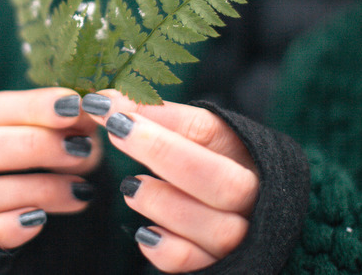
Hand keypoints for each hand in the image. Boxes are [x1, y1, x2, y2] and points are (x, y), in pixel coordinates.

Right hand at [0, 88, 101, 248]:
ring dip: (35, 189)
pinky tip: (41, 219)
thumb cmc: (48, 160)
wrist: (38, 212)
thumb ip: (72, 124)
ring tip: (82, 190)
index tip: (73, 106)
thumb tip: (89, 112)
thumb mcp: (62, 136)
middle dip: (29, 145)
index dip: (30, 106)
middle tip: (79, 148)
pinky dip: (9, 227)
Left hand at [82, 89, 257, 272]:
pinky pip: (200, 266)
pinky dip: (170, 251)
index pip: (207, 131)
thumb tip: (107, 102)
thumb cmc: (214, 166)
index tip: (111, 104)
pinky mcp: (222, 267)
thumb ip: (160, 119)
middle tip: (118, 130)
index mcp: (248, 154)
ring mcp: (243, 238)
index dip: (160, 117)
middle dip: (165, 152)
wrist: (250, 218)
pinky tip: (145, 234)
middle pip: (222, 182)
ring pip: (216, 229)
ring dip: (166, 205)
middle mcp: (254, 197)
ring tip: (131, 186)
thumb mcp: (197, 137)